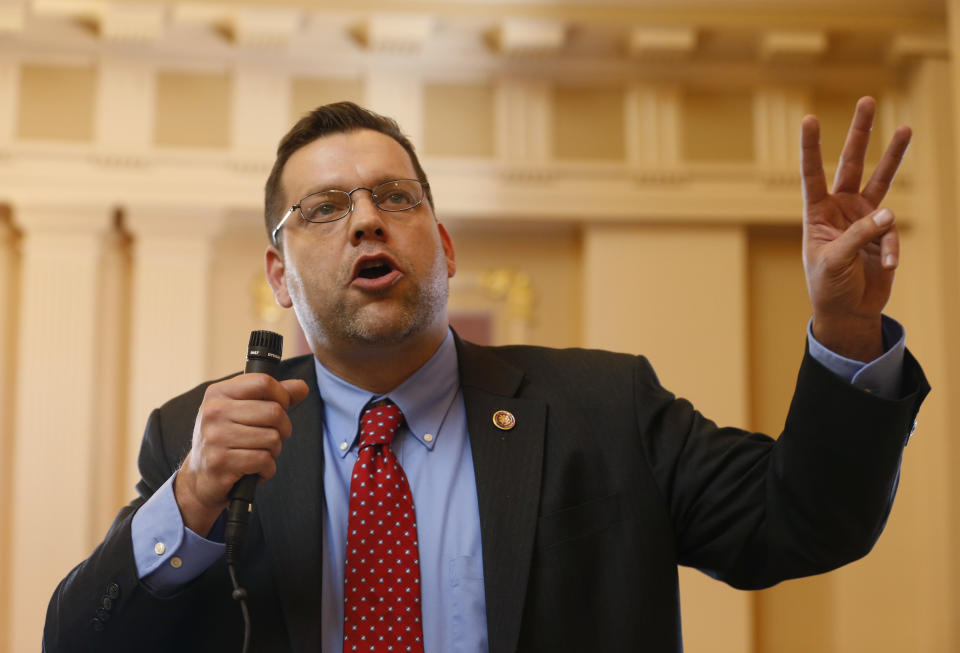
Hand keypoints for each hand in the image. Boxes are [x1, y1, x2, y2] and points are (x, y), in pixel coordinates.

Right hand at [174, 374, 309, 535]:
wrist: (201, 478)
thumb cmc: (227, 440)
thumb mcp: (243, 411)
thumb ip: (273, 397)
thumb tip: (302, 387)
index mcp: (218, 393)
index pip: (263, 382)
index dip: (282, 396)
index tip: (281, 407)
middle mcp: (214, 412)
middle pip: (274, 412)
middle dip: (283, 429)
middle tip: (272, 437)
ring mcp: (215, 437)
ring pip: (273, 438)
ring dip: (273, 451)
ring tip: (258, 453)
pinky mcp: (221, 462)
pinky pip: (264, 460)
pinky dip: (267, 469)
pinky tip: (254, 469)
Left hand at [801, 96, 911, 361]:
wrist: (848, 311)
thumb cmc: (828, 287)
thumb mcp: (836, 262)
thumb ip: (860, 236)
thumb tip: (889, 213)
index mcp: (817, 213)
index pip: (812, 174)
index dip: (811, 147)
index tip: (808, 119)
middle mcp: (841, 208)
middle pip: (852, 164)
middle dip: (860, 134)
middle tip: (866, 100)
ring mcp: (864, 218)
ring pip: (881, 179)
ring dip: (892, 155)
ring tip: (905, 127)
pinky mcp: (883, 233)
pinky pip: (893, 233)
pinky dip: (891, 249)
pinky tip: (886, 266)